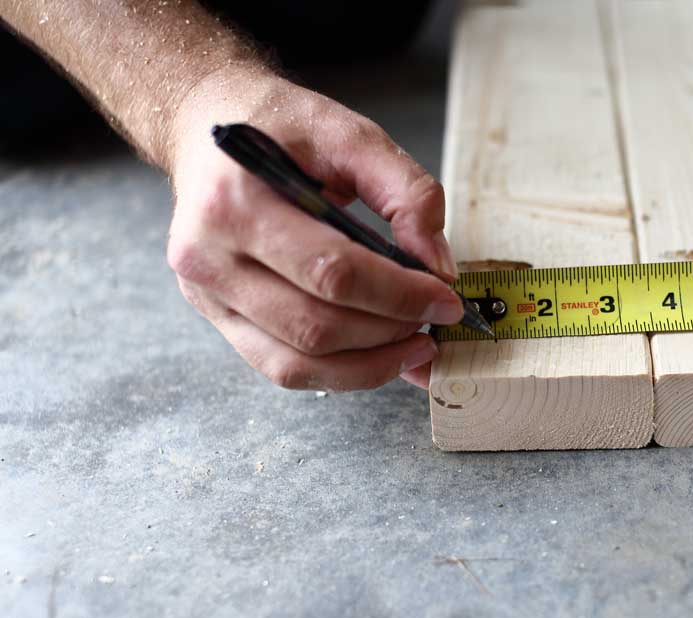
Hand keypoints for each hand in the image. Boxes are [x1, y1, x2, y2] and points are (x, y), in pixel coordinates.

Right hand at [165, 70, 461, 390]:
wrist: (203, 128)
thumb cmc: (277, 127)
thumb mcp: (350, 134)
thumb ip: (406, 192)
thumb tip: (438, 266)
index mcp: (235, 203)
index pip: (331, 272)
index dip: (400, 295)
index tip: (447, 298)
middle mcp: (207, 257)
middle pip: (315, 326)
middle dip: (391, 331)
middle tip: (436, 319)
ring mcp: (206, 295)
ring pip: (299, 363)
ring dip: (371, 364)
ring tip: (415, 343)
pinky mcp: (217, 318)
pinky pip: (283, 368)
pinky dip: (340, 373)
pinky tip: (380, 355)